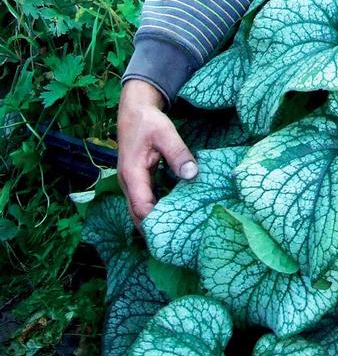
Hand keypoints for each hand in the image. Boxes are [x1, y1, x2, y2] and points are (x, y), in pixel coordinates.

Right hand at [117, 78, 197, 228]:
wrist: (134, 110)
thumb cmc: (149, 122)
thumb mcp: (166, 134)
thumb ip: (178, 154)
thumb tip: (192, 175)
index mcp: (132, 174)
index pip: (142, 207)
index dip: (156, 222)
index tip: (175, 233)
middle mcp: (128, 183)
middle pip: (137, 216)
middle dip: (153, 230)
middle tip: (176, 245)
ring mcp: (131, 184)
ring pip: (138, 211)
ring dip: (153, 222)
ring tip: (175, 236)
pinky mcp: (137, 181)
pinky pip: (143, 202)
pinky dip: (154, 211)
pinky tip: (171, 215)